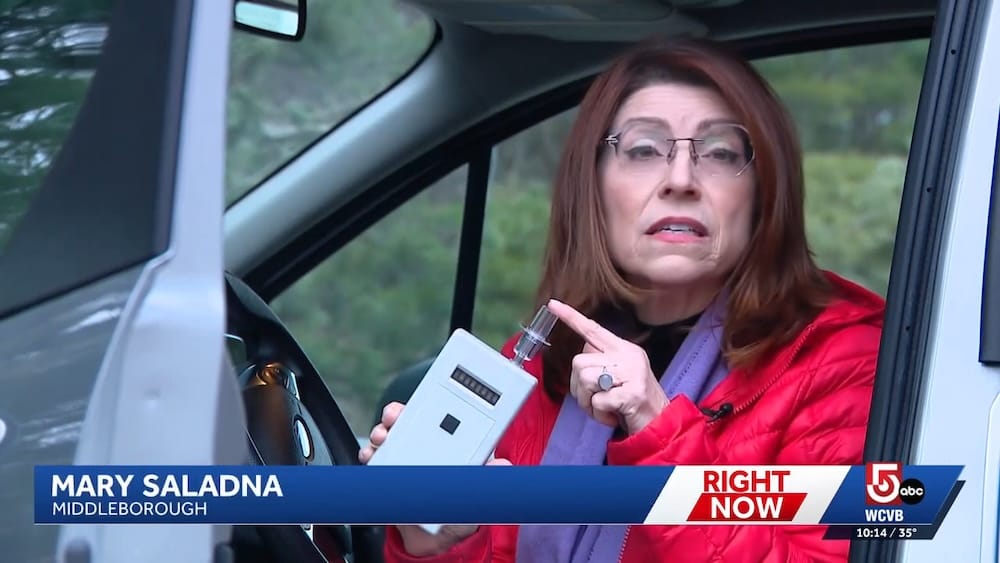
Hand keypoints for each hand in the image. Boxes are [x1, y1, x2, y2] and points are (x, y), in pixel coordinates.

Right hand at [358, 401, 511, 555]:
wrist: (435, 540)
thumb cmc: (460, 512)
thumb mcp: (478, 496)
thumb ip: (488, 479)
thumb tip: (502, 464)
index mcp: (454, 446)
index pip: (445, 416)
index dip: (434, 404)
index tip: (425, 403)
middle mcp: (429, 446)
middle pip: (412, 420)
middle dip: (400, 413)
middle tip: (393, 417)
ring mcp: (408, 458)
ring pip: (392, 435)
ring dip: (382, 431)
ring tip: (381, 437)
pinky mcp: (391, 472)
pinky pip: (378, 457)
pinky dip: (371, 453)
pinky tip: (371, 456)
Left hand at [547, 299, 668, 433]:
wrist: (659, 422)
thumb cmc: (631, 401)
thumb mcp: (619, 374)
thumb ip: (601, 361)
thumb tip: (581, 358)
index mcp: (624, 348)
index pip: (593, 329)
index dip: (571, 317)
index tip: (552, 304)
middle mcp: (629, 356)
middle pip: (579, 362)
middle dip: (579, 387)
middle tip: (596, 399)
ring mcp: (633, 373)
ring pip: (586, 380)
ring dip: (588, 402)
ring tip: (605, 407)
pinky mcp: (633, 393)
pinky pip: (598, 401)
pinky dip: (599, 414)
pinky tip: (613, 415)